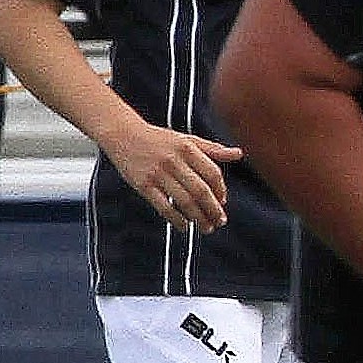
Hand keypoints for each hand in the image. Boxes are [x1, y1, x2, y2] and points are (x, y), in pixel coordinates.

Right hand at [100, 120, 235, 230]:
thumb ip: (213, 149)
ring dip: (198, 217)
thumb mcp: (188, 139)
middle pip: (200, 190)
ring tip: (207, 227)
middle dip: (213, 209)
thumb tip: (239, 154)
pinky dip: (176, 219)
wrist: (123, 135)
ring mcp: (157, 174)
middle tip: (220, 221)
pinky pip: (163, 206)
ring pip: (184, 201)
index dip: (221, 190)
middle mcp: (174, 161)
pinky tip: (185, 227)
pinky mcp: (143, 185)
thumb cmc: (159, 139)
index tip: (223, 201)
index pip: (212, 173)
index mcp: (188, 148)